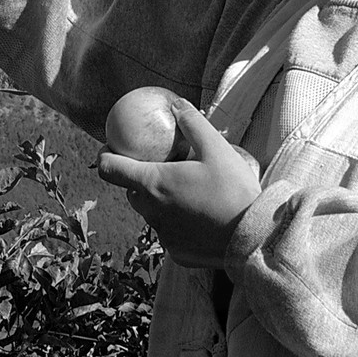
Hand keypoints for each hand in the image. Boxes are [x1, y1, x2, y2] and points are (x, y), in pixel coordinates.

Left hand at [97, 101, 261, 269]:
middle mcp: (151, 211)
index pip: (109, 169)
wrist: (252, 238)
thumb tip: (177, 105)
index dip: (104, 156)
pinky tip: (201, 214)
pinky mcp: (176, 251)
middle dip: (139, 177)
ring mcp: (163, 234)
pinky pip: (170, 231)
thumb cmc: (234, 191)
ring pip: (151, 212)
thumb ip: (193, 124)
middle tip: (162, 166)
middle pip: (131, 190)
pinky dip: (178, 221)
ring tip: (187, 190)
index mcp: (153, 184)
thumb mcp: (217, 149)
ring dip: (160, 200)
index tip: (111, 148)